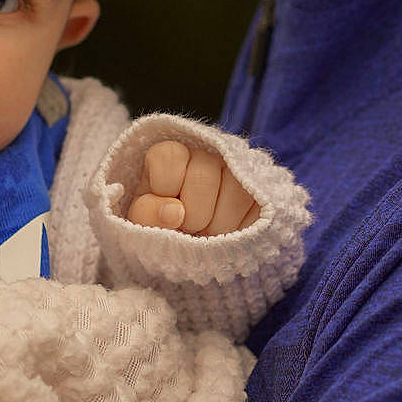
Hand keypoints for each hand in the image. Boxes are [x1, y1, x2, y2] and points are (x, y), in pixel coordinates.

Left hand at [125, 140, 259, 236]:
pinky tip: (229, 234)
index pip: (171, 155)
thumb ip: (147, 214)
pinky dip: (242, 228)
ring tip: (208, 235)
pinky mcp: (259, 189)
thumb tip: (175, 212)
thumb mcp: (142, 222)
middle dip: (193, 215)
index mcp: (170, 155)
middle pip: (204, 175)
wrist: (189, 247)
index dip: (166, 187)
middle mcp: (205, 154)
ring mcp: (236, 169)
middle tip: (189, 229)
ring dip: (219, 225)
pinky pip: (258, 205)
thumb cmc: (160, 227)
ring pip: (236, 190)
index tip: (165, 210)